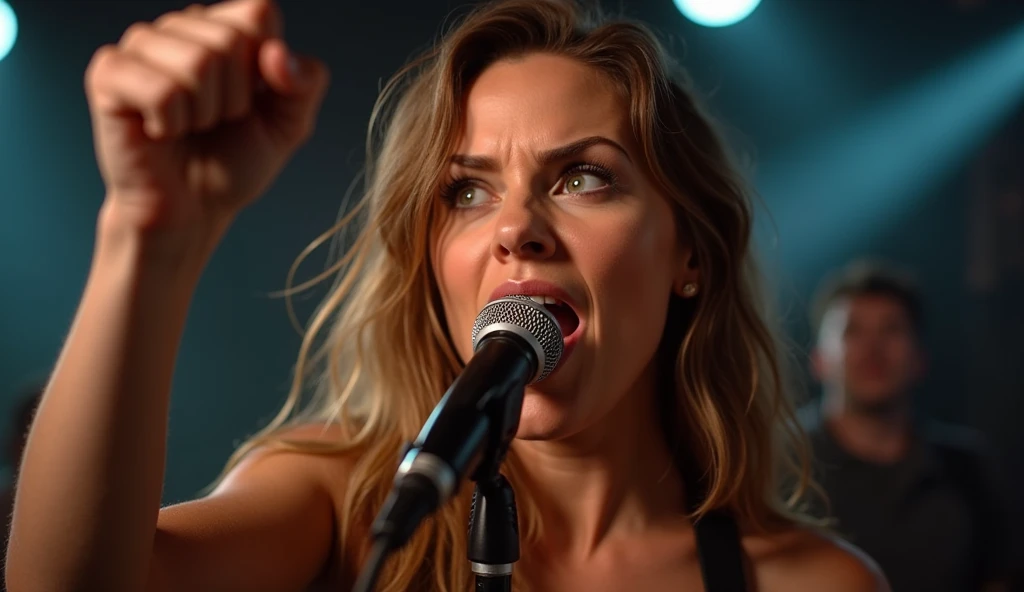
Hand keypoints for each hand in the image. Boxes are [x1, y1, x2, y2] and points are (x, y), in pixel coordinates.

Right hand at [85, 0, 328, 241]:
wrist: (193, 209)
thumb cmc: (233, 163)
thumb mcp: (288, 125)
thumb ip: (305, 84)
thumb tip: (277, 53)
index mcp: (225, 27)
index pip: (259, 13)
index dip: (266, 67)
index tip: (251, 99)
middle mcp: (181, 27)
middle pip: (230, 40)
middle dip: (235, 99)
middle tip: (215, 122)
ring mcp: (141, 46)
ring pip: (197, 62)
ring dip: (204, 113)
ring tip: (189, 126)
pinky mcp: (109, 74)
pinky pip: (160, 90)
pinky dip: (171, 124)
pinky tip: (160, 130)